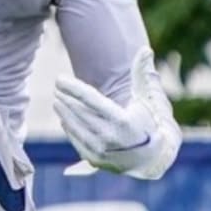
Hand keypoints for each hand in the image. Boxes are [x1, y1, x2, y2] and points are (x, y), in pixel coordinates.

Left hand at [53, 48, 179, 179]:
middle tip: (57, 87)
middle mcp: (109, 136)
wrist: (153, 158)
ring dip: (64, 112)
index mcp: (122, 119)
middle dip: (66, 98)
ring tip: (57, 100)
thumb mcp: (148, 99)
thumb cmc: (150, 122)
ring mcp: (101, 150)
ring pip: (74, 126)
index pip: (90, 99)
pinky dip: (69, 128)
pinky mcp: (95, 160)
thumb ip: (143, 74)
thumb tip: (145, 50)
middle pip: (79, 112)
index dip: (72, 87)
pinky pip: (76, 141)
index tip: (59, 79)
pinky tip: (65, 118)